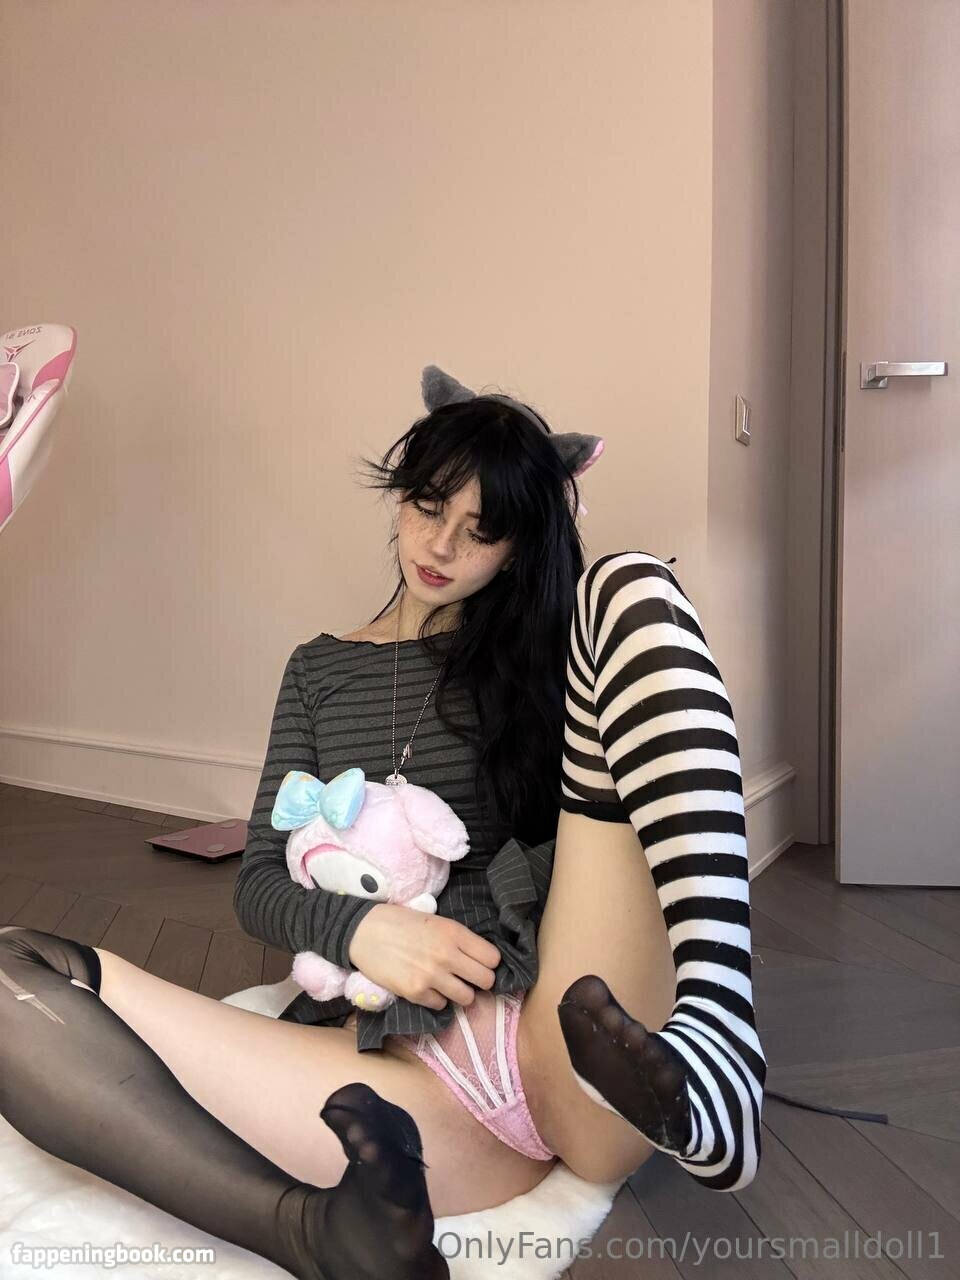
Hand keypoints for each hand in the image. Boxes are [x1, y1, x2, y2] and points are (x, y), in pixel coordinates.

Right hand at [346, 903, 500, 1010]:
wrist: (364, 931)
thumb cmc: (400, 922)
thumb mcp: (435, 920)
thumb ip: (457, 938)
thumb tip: (479, 958)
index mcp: (454, 933)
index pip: (493, 958)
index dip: (488, 962)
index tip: (479, 963)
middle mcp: (447, 955)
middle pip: (486, 980)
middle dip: (479, 980)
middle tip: (466, 977)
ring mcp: (432, 976)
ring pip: (467, 998)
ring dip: (459, 993)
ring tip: (447, 984)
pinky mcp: (415, 993)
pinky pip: (441, 1005)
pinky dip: (436, 999)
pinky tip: (426, 987)